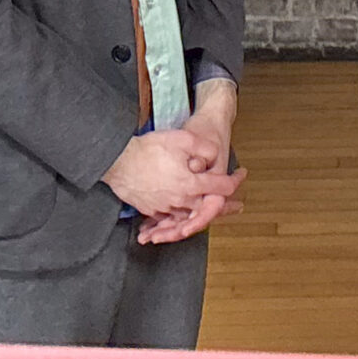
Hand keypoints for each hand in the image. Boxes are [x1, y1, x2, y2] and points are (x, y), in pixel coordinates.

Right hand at [103, 125, 241, 222]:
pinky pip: (171, 219)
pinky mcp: (151, 210)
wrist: (116, 161)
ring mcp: (164, 208)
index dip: (235, 180)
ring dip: (204, 214)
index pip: (222, 188)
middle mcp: (180, 200)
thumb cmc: (148, 149)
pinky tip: (187, 213)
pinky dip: (181, 218)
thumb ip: (205, 148)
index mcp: (190, 184)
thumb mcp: (182, 139)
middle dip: (225, 205)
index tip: (241, 175)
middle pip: (209, 208)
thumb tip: (216, 156)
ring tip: (213, 209)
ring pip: (190, 216)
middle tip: (238, 205)